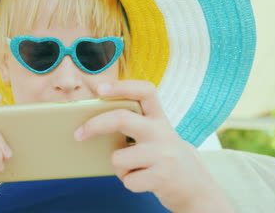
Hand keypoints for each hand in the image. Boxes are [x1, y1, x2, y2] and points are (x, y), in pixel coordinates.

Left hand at [74, 80, 233, 212]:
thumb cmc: (165, 159)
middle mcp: (163, 132)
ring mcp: (164, 154)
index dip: (122, 86)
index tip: (100, 89)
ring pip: (118, 158)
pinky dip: (130, 183)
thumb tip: (91, 126)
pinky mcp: (163, 176)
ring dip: (119, 168)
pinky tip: (146, 181)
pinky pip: (128, 180)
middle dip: (94, 125)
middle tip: (77, 134)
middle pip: (121, 118)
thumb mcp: (157, 137)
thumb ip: (136, 127)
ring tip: (136, 169)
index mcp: (160, 119)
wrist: (197, 188)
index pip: (145, 91)